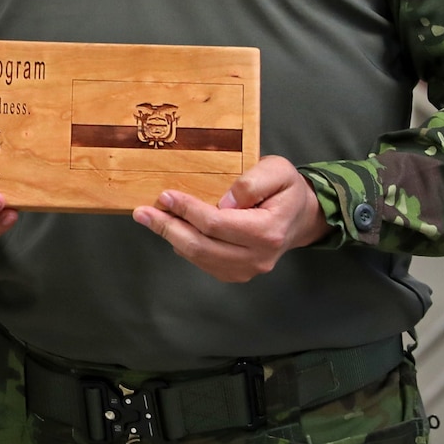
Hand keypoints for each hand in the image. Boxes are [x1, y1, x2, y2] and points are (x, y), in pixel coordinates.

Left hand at [131, 155, 326, 282]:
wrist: (301, 216)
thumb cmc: (287, 189)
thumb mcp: (277, 170)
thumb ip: (252, 182)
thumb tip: (223, 201)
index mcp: (268, 231)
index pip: (217, 224)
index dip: (188, 211)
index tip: (166, 195)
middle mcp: (258, 256)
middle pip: (202, 246)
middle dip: (168, 228)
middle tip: (142, 213)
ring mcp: (248, 269)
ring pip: (199, 258)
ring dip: (171, 238)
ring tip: (150, 218)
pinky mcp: (237, 273)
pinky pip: (204, 263)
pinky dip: (183, 247)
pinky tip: (172, 230)